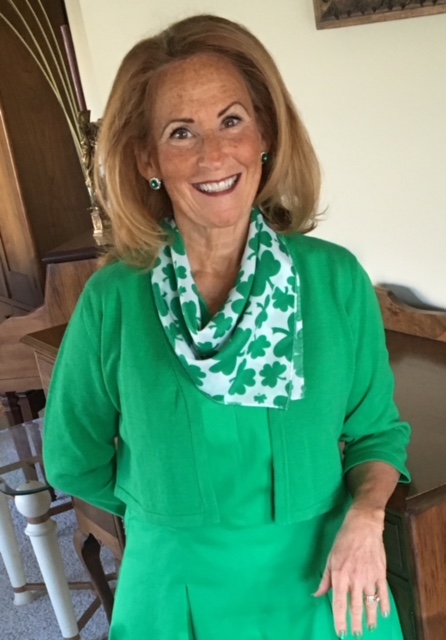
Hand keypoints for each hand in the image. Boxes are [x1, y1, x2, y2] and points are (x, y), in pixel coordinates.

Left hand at [313, 506, 389, 636]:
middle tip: (354, 635)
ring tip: (369, 628)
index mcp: (340, 575)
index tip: (340, 632)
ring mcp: (369, 577)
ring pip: (370, 603)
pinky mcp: (381, 573)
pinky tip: (384, 614)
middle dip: (355, 624)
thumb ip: (325, 579)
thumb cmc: (343, 540)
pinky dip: (384, 605)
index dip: (339, 620)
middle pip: (355, 607)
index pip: (338, 603)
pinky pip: (383, 593)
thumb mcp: (330, 558)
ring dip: (370, 618)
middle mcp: (355, 579)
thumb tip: (317, 594)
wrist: (363, 526)